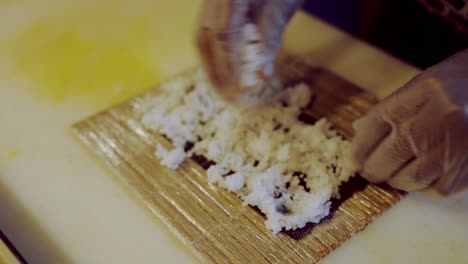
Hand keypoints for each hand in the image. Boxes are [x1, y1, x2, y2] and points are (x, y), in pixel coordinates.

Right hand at [196, 0, 302, 100]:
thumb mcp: (281, 9)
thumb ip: (269, 40)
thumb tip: (263, 75)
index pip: (225, 33)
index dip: (230, 63)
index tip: (238, 87)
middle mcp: (214, 0)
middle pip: (207, 39)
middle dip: (218, 71)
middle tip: (230, 96)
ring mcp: (209, 4)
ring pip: (203, 40)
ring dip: (213, 68)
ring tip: (225, 92)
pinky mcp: (211, 10)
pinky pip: (207, 37)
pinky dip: (215, 58)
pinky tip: (223, 75)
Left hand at [352, 49, 467, 196]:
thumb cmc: (464, 84)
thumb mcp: (426, 84)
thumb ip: (393, 107)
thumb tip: (358, 130)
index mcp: (425, 92)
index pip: (375, 125)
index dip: (359, 147)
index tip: (354, 159)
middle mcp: (439, 118)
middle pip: (388, 155)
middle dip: (373, 170)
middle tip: (371, 172)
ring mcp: (458, 145)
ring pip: (410, 178)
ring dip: (397, 181)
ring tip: (396, 175)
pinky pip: (437, 190)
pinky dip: (425, 188)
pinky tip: (424, 178)